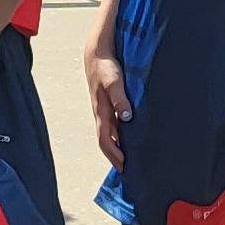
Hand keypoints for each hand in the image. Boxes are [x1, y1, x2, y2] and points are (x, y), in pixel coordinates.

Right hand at [84, 48, 132, 164]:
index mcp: (101, 112)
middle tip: (126, 170)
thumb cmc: (105, 67)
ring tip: (127, 158)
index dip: (114, 155)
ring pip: (108, 134)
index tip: (124, 166)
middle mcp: (101, 114)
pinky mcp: (107, 104)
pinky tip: (128, 136)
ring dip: (116, 147)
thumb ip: (120, 99)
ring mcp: (103, 110)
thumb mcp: (114, 82)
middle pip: (105, 142)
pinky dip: (118, 135)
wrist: (96, 54)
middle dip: (114, 157)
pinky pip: (112, 125)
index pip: (106, 140)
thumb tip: (126, 118)